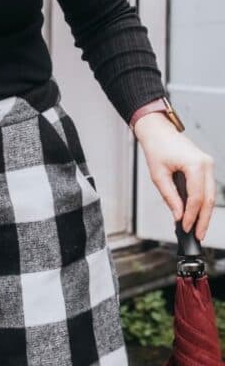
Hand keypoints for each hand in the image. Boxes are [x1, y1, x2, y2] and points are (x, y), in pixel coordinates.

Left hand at [135, 114, 215, 241]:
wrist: (157, 130)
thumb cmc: (156, 147)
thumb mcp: (158, 175)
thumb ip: (170, 197)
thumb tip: (178, 216)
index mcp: (195, 165)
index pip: (196, 198)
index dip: (191, 216)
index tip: (185, 228)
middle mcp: (206, 164)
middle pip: (208, 199)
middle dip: (203, 220)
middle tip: (198, 235)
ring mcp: (208, 165)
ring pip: (210, 195)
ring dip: (204, 213)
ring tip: (198, 228)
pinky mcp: (205, 166)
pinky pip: (206, 188)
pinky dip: (201, 202)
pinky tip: (196, 213)